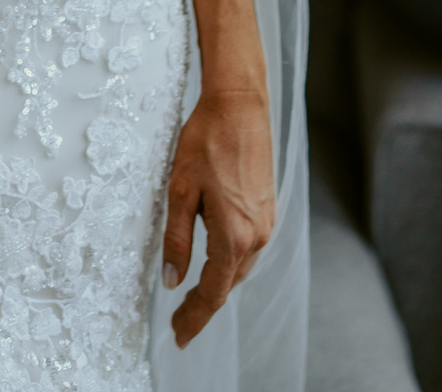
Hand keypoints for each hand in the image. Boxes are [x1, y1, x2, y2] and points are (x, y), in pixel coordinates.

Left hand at [161, 86, 275, 346]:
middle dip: (205, 305)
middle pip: (229, 283)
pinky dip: (232, 262)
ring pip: (241, 266)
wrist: (240, 104)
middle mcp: (257, 234)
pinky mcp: (268, 207)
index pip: (213, 292)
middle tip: (181, 322)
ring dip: (219, 283)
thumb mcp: (179, 189)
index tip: (179, 335)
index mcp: (234, 235)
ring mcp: (267, 221)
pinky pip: (250, 247)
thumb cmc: (206, 140)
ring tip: (195, 298)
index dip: (195, 317)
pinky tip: (218, 260)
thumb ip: (177, 239)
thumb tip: (173, 279)